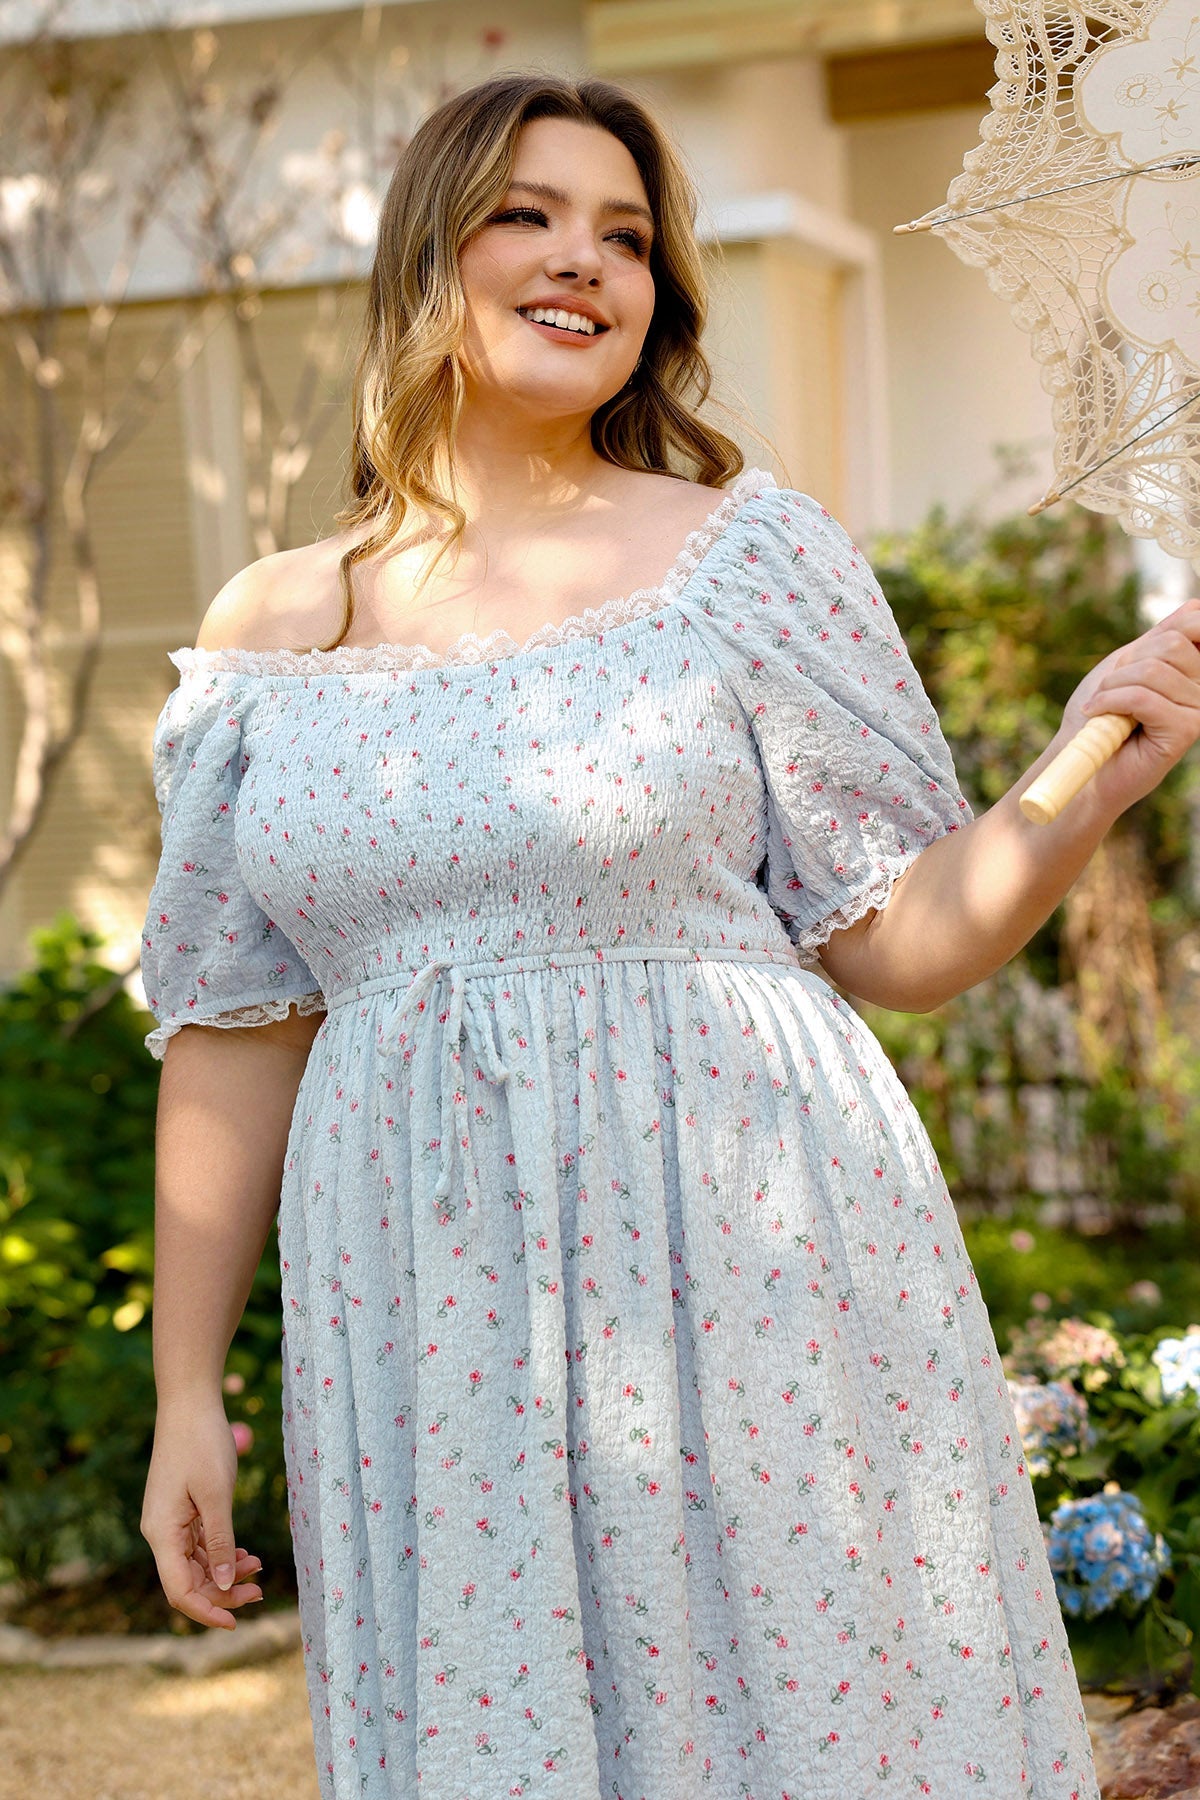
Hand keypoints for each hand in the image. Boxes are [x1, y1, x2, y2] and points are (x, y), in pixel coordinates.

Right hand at [140, 1405, 264, 1630]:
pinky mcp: (180, 1511)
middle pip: (188, 1581)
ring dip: (225, 1572)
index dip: (206, 1611)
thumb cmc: (202, 1443)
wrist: (189, 1404)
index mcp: (161, 1533)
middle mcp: (160, 1533)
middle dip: (223, 1592)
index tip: (236, 1622)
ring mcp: (169, 1522)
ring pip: (196, 1564)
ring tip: (259, 1568)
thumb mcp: (217, 1494)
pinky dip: (221, 1552)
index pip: (179, 1591)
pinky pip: (198, 1545)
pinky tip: (244, 1553)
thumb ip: (220, 1541)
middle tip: (260, 1591)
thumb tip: (224, 1585)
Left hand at [1061, 596, 1199, 814]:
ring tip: (1103, 707)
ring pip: (1155, 670)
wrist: (1080, 764)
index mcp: (1193, 668)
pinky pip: (1144, 698)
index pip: (1196, 621)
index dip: (1162, 629)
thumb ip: (1160, 638)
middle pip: (1171, 644)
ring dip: (1113, 685)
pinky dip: (1111, 702)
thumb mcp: (1127, 664)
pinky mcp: (1186, 731)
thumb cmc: (1099, 716)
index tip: (1131, 661)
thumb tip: (1195, 607)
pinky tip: (1099, 716)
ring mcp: (1198, 710)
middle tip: (1110, 689)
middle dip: (1127, 663)